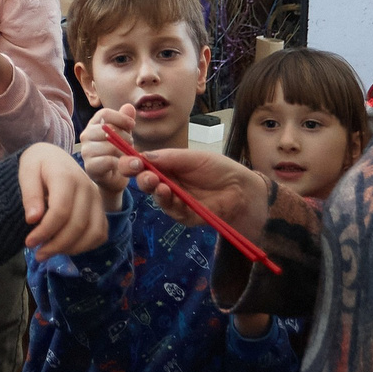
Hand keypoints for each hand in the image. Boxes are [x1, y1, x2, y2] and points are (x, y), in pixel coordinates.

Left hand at [19, 142, 108, 258]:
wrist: (55, 157)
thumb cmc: (39, 164)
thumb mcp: (26, 171)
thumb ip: (30, 194)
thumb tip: (33, 219)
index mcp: (67, 176)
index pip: (61, 210)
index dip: (45, 231)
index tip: (29, 242)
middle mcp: (87, 188)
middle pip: (77, 225)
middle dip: (56, 245)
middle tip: (38, 255)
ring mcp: (97, 199)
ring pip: (93, 232)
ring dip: (72, 248)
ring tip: (51, 253)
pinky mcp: (101, 208)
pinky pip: (100, 233)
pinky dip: (86, 246)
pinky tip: (66, 248)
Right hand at [77, 106, 136, 207]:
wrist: (113, 179)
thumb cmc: (118, 154)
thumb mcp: (124, 135)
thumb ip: (125, 121)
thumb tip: (129, 106)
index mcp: (94, 124)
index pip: (105, 113)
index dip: (121, 118)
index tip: (132, 125)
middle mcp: (86, 135)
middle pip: (108, 129)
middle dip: (125, 138)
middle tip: (130, 147)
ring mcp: (86, 151)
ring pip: (110, 146)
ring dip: (124, 152)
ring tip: (127, 157)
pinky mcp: (90, 166)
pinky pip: (108, 160)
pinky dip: (119, 163)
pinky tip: (122, 165)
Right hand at [115, 138, 274, 240]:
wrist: (242, 189)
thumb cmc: (219, 169)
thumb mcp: (194, 158)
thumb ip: (170, 158)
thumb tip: (143, 155)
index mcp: (168, 166)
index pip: (144, 166)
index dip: (134, 164)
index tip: (130, 162)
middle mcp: (168, 183)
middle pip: (146, 183)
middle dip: (142, 178)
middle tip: (143, 174)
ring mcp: (176, 201)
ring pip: (157, 198)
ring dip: (155, 191)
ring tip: (157, 184)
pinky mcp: (185, 216)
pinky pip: (173, 211)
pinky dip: (169, 203)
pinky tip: (169, 194)